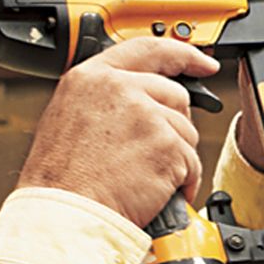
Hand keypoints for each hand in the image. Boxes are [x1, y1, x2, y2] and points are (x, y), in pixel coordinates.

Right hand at [18, 37, 219, 227]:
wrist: (64, 214)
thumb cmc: (60, 182)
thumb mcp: (68, 120)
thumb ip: (103, 100)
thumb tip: (135, 101)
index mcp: (91, 78)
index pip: (147, 49)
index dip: (182, 54)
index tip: (203, 61)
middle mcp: (119, 89)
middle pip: (174, 94)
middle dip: (174, 124)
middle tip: (157, 151)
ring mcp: (146, 114)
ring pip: (186, 130)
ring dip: (176, 157)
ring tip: (145, 178)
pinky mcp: (166, 144)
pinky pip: (192, 162)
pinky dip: (183, 182)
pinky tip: (158, 193)